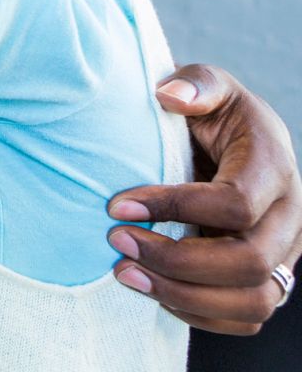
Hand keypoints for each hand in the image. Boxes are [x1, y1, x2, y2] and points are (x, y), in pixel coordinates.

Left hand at [106, 64, 301, 333]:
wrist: (225, 143)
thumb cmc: (210, 111)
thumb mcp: (205, 83)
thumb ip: (195, 83)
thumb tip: (170, 96)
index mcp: (273, 165)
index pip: (237, 203)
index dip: (175, 208)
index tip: (115, 204)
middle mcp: (290, 216)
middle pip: (249, 261)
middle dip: (176, 260)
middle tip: (117, 242)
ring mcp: (283, 253)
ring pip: (252, 301)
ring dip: (182, 295)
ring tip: (123, 274)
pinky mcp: (267, 278)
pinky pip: (244, 318)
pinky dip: (196, 313)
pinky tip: (151, 289)